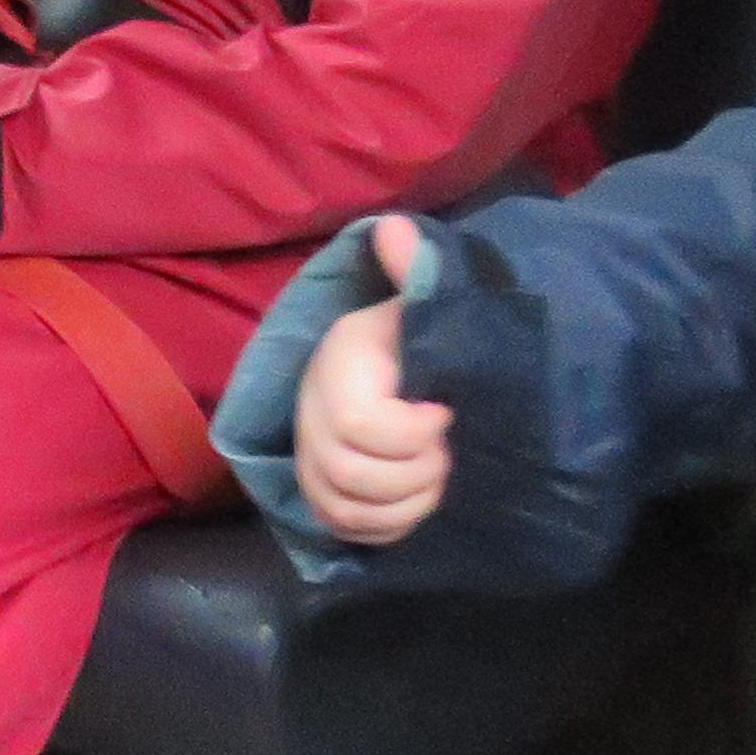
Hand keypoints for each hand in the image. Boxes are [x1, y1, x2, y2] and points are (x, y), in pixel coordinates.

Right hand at [295, 217, 455, 546]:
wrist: (391, 368)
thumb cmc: (416, 337)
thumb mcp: (421, 302)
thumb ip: (417, 271)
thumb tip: (394, 226)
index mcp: (337, 366)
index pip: (355, 422)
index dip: (408, 431)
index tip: (443, 412)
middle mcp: (310, 413)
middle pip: (347, 472)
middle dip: (414, 473)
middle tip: (445, 452)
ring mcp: (310, 456)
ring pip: (343, 506)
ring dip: (405, 503)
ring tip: (437, 477)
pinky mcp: (321, 493)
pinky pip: (343, 528)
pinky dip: (387, 526)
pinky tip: (415, 502)